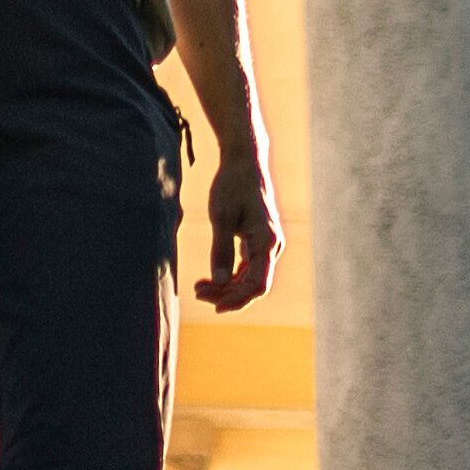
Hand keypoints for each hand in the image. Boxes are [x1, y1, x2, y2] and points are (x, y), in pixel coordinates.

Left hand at [195, 143, 283, 313]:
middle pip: (253, 285)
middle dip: (227, 294)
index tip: (216, 307)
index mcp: (266, 242)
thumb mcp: (222, 216)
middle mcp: (272, 247)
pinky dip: (230, 277)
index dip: (238, 300)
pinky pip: (248, 269)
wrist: (244, 162)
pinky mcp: (258, 243)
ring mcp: (266, 246)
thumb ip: (221, 248)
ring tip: (199, 287)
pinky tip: (210, 279)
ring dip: (227, 287)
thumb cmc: (232, 185)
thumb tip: (218, 280)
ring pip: (250, 279)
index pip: (257, 284)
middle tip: (197, 291)